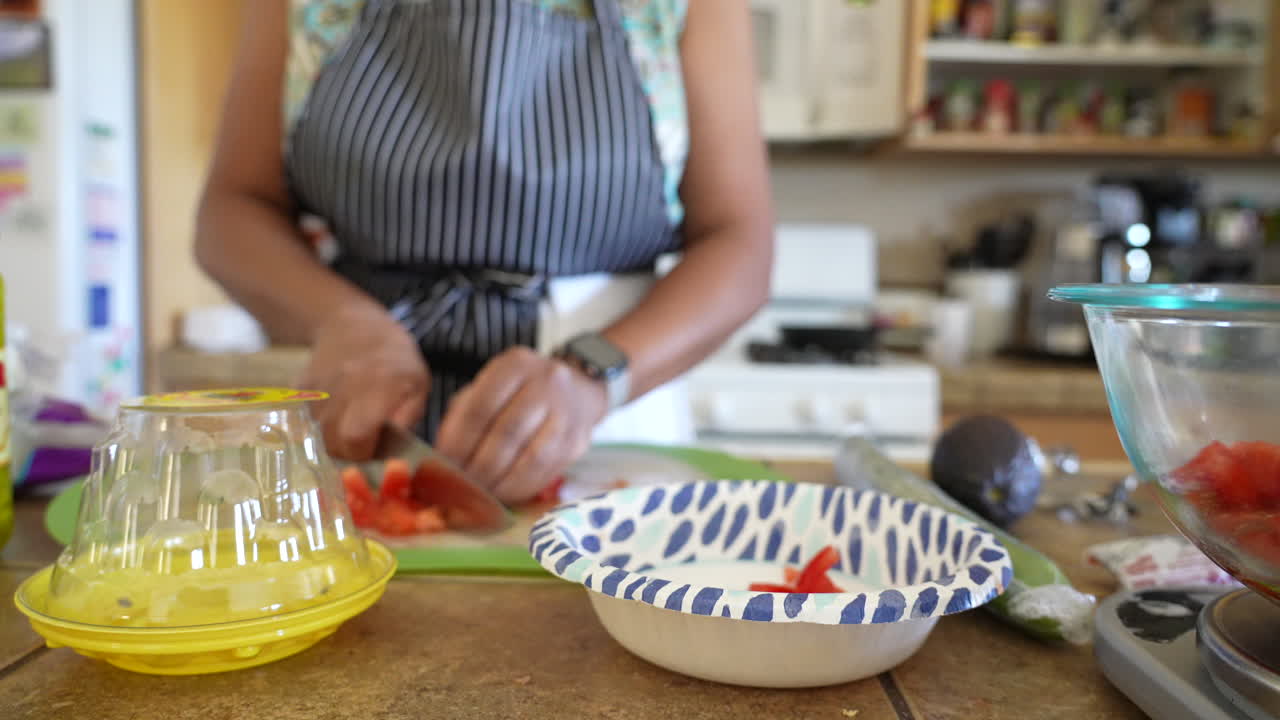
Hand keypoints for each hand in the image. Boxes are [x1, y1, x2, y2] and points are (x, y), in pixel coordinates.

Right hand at [299, 302, 429, 459]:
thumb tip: (394, 448)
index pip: (356, 436)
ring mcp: (317, 388)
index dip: (364, 453)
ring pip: (318, 436)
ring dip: (334, 440)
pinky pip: (305, 422)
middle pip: (333, 443)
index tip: (375, 451)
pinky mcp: (300, 390)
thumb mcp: (417, 385)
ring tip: (351, 425)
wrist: (351, 326)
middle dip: (349, 453)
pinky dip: (320, 427)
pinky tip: (336, 413)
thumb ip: (407, 418)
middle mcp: (342, 387)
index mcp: (377, 386)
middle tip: (364, 443)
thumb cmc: (394, 359)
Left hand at [437, 347, 606, 503]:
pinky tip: (503, 493)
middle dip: (478, 467)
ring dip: (500, 483)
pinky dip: (521, 488)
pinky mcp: (578, 441)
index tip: (444, 465)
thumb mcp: (489, 387)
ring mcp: (567, 413)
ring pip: (530, 458)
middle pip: (506, 434)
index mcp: (516, 365)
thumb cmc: (520, 392)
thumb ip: (464, 416)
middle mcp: (547, 384)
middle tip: (460, 485)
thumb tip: (443, 459)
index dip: (458, 442)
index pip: (480, 408)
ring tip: (480, 493)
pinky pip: (546, 472)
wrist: (577, 390)